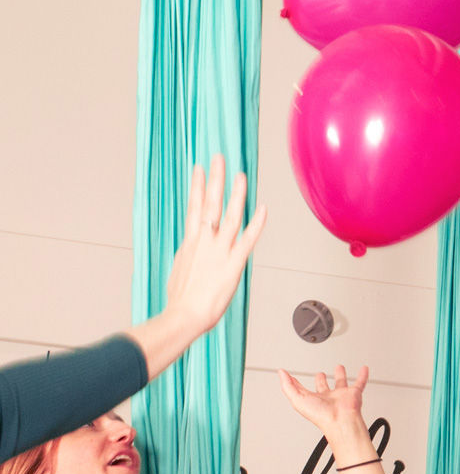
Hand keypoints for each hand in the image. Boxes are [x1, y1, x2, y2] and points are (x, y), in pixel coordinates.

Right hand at [163, 155, 266, 336]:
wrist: (184, 315)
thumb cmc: (181, 300)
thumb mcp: (181, 271)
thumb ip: (189, 257)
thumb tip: (191, 255)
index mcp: (190, 242)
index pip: (194, 207)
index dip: (198, 187)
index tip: (199, 169)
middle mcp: (204, 241)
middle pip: (210, 203)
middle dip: (215, 179)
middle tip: (219, 158)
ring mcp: (219, 250)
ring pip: (229, 216)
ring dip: (236, 194)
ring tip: (241, 175)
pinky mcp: (233, 263)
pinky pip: (247, 239)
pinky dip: (256, 223)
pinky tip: (263, 209)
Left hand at [278, 365, 368, 436]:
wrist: (341, 421)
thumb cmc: (322, 416)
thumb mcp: (298, 400)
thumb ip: (288, 386)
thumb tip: (281, 373)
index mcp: (313, 400)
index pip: (302, 390)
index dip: (295, 382)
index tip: (289, 375)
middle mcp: (327, 398)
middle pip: (323, 387)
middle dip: (320, 380)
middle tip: (319, 374)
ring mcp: (341, 396)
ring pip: (340, 384)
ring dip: (340, 375)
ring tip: (339, 368)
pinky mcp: (353, 394)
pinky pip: (359, 383)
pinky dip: (362, 376)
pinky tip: (363, 369)